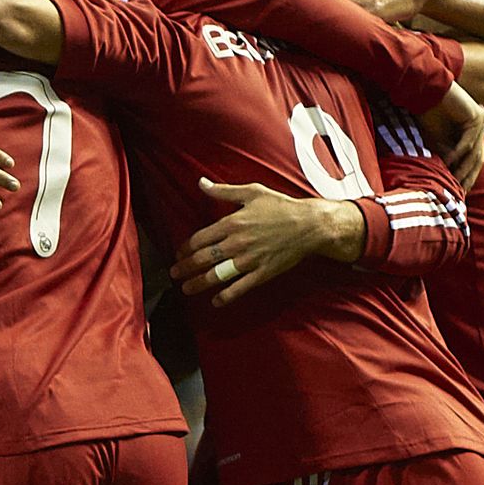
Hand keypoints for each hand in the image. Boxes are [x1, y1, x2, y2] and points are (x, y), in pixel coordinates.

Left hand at [171, 178, 361, 305]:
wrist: (309, 225)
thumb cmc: (281, 206)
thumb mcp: (251, 192)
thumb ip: (223, 191)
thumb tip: (201, 183)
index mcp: (232, 223)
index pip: (199, 239)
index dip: (185, 248)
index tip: (179, 253)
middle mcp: (236, 243)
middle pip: (203, 259)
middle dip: (185, 268)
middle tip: (174, 273)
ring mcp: (248, 260)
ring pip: (216, 275)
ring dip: (198, 283)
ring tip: (186, 288)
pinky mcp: (262, 273)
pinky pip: (239, 288)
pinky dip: (226, 296)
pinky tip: (216, 301)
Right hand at [417, 81, 483, 186]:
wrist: (425, 89)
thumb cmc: (427, 112)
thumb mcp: (435, 138)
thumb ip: (443, 154)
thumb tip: (446, 173)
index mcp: (473, 131)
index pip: (473, 159)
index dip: (466, 177)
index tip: (458, 192)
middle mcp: (480, 126)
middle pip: (478, 159)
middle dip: (468, 177)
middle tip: (460, 194)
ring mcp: (480, 122)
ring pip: (474, 152)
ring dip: (463, 169)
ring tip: (453, 183)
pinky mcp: (475, 117)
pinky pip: (467, 140)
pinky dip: (457, 153)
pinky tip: (448, 164)